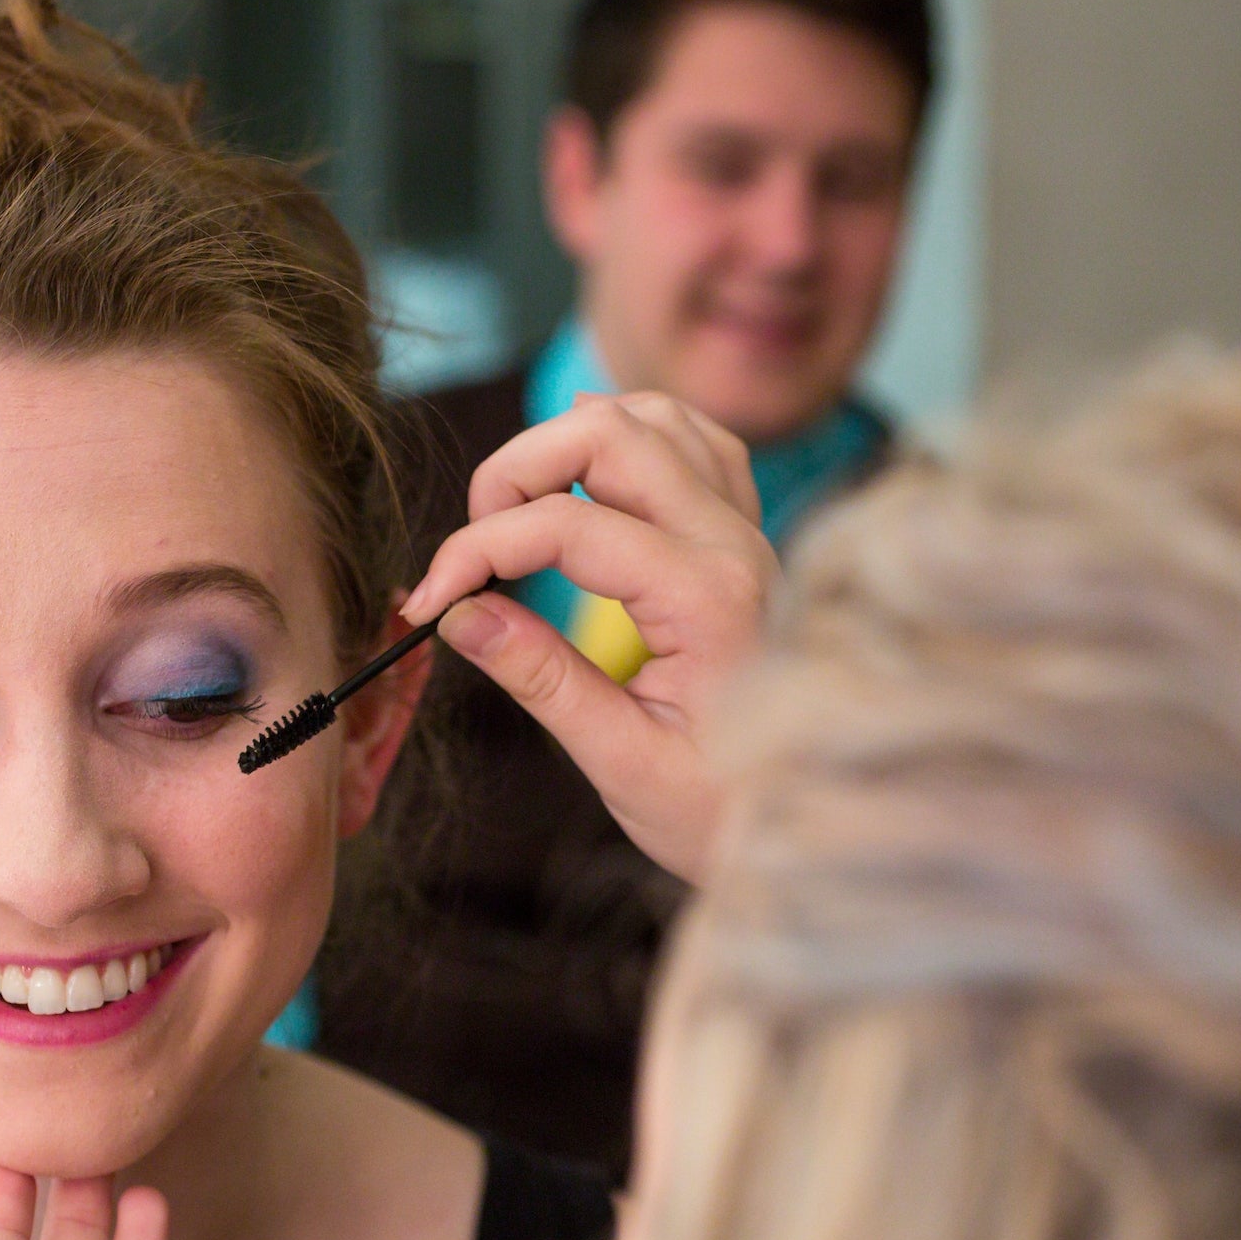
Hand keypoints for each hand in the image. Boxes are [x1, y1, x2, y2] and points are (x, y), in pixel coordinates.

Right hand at [400, 392, 777, 884]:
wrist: (811, 822)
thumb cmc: (723, 809)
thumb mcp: (622, 763)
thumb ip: (541, 679)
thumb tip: (459, 613)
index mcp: (707, 600)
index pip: (565, 527)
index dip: (475, 551)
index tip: (429, 602)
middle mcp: (735, 546)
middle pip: (609, 434)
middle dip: (517, 469)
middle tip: (476, 544)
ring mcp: (748, 531)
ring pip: (654, 417)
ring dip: (571, 441)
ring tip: (523, 511)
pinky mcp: (747, 535)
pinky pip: (695, 441)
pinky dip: (632, 440)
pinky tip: (594, 481)